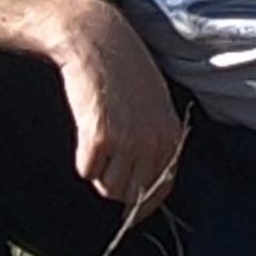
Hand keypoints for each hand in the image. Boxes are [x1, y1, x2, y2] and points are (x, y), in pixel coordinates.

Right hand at [47, 0, 184, 214]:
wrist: (99, 43)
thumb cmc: (125, 71)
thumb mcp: (155, 105)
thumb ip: (155, 141)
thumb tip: (145, 179)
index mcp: (172, 137)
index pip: (162, 188)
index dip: (144, 203)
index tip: (131, 213)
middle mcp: (154, 143)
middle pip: (132, 193)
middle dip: (116, 185)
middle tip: (105, 163)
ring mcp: (128, 142)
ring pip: (108, 187)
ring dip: (99, 173)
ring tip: (97, 142)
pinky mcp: (100, 137)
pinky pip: (87, 171)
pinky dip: (83, 159)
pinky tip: (86, 133)